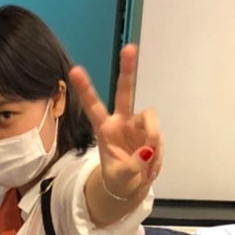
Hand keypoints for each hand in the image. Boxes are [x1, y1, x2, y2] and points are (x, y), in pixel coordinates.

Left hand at [71, 45, 163, 205]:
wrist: (131, 186)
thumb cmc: (118, 179)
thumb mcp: (120, 177)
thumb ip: (132, 164)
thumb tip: (147, 150)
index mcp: (104, 129)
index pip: (93, 106)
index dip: (86, 89)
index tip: (75, 71)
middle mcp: (121, 121)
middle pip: (125, 92)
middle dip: (127, 70)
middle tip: (129, 48)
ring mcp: (138, 125)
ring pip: (150, 119)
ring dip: (153, 139)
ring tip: (147, 165)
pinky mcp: (152, 132)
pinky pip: (159, 137)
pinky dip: (158, 155)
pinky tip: (150, 168)